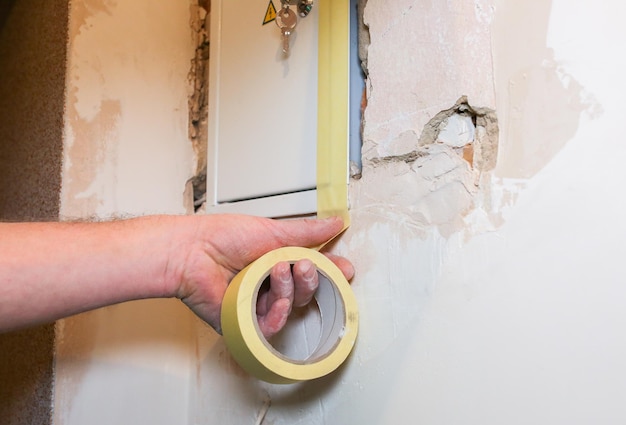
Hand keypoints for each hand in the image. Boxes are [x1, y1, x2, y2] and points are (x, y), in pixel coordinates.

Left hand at [172, 215, 353, 337]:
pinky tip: (274, 302)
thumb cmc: (223, 237)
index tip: (343, 268)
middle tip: (302, 264)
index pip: (309, 270)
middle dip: (310, 278)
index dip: (328, 271)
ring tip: (275, 270)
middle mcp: (268, 283)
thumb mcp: (273, 230)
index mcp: (276, 261)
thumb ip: (307, 232)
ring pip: (290, 307)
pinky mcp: (244, 322)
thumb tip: (334, 222)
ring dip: (288, 289)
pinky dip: (276, 314)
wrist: (193, 252)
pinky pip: (270, 327)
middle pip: (304, 291)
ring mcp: (256, 303)